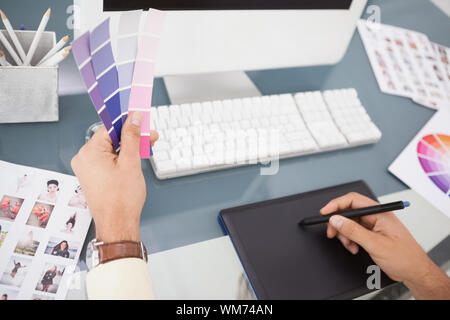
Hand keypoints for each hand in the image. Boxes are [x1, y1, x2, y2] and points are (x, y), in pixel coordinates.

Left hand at [71, 112, 157, 242]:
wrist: (118, 225)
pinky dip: (121, 158)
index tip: (141, 120)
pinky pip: (107, 160)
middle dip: (131, 137)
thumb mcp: (131, 163)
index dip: (128, 124)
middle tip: (149, 137)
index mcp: (89, 152)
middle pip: (111, 138)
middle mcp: (84, 158)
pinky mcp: (92, 176)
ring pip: (110, 149)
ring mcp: (87, 168)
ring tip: (145, 150)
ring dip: (128, 148)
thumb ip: (132, 137)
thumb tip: (133, 118)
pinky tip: (134, 159)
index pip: (110, 128)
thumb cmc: (121, 201)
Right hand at [321, 192, 449, 298]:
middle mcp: (376, 216)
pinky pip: (354, 232)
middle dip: (338, 223)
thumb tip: (336, 220)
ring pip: (350, 223)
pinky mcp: (372, 234)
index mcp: (379, 213)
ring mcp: (374, 225)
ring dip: (345, 235)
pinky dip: (350, 240)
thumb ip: (353, 231)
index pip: (352, 200)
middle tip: (332, 233)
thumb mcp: (375, 244)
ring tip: (349, 245)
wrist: (414, 272)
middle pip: (349, 212)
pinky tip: (354, 248)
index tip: (325, 213)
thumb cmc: (405, 257)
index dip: (336, 205)